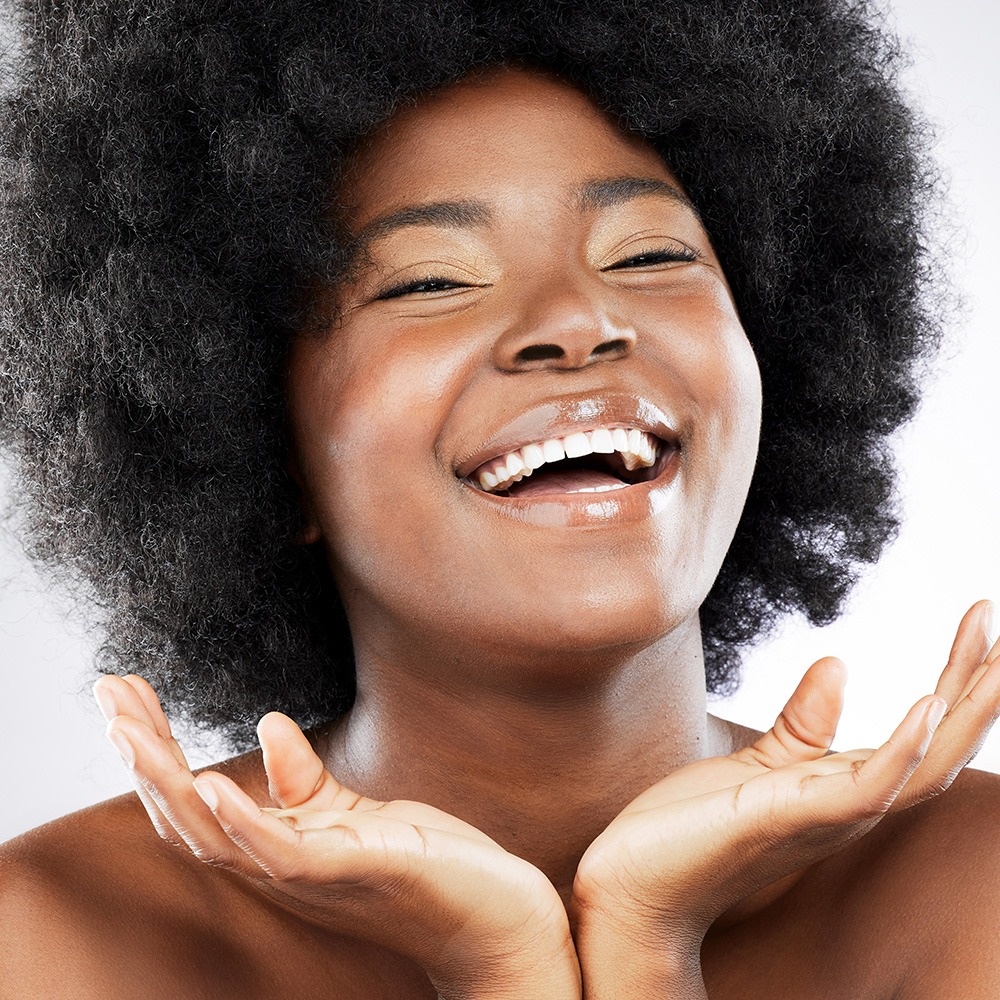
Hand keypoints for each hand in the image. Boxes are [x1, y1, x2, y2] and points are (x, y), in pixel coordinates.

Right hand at [93, 675, 580, 999]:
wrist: (494, 913)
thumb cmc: (421, 864)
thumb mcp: (352, 813)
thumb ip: (304, 781)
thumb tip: (266, 722)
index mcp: (276, 847)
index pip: (194, 800)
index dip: (154, 750)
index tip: (124, 691)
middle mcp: (279, 868)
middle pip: (186, 817)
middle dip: (142, 756)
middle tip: (106, 694)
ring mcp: (313, 875)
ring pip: (216, 837)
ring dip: (168, 783)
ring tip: (130, 730)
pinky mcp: (356, 872)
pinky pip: (284, 855)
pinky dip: (245, 822)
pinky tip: (215, 782)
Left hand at [571, 600, 999, 987]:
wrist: (635, 880)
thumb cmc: (695, 826)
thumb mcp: (760, 761)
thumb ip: (806, 721)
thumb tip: (839, 661)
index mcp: (847, 787)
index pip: (927, 729)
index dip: (960, 675)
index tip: (980, 612)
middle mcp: (853, 805)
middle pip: (943, 745)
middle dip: (982, 687)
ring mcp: (828, 815)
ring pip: (926, 767)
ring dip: (966, 711)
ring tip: (996, 658)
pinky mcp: (792, 818)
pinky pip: (866, 787)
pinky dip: (902, 746)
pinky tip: (927, 702)